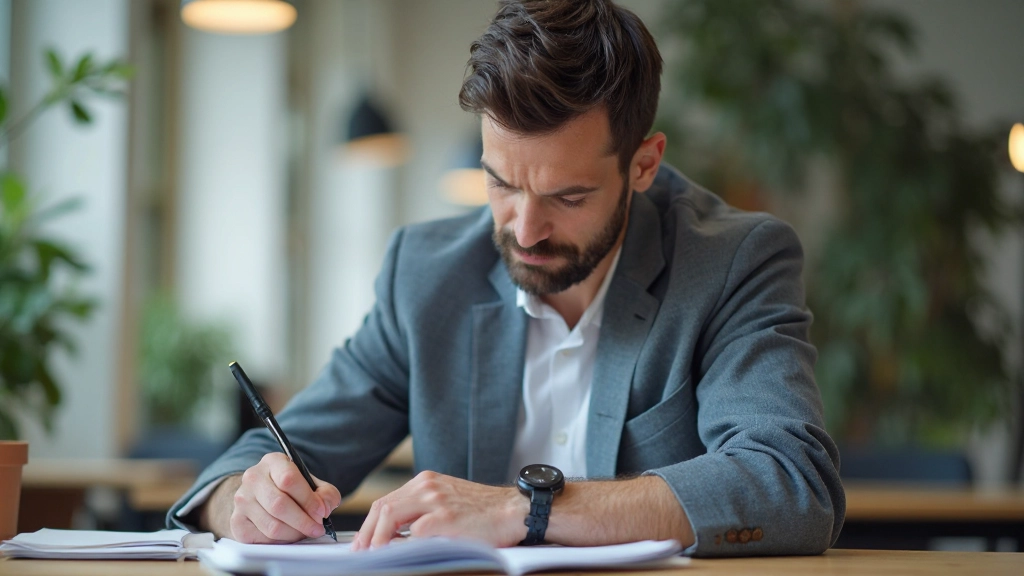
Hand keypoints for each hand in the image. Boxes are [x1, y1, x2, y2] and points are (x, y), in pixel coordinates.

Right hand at [205, 452, 341, 543]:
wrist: (262, 495)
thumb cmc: (291, 489)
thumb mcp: (311, 483)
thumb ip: (325, 493)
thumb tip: (324, 508)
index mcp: (273, 462)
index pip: (289, 479)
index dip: (308, 499)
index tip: (321, 512)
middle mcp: (253, 478)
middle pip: (279, 505)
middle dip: (303, 521)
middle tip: (317, 528)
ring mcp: (242, 500)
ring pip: (272, 525)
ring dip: (294, 533)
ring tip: (304, 531)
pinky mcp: (237, 522)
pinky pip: (263, 539)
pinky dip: (281, 541)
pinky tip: (289, 534)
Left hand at [352, 471, 528, 550]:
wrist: (514, 510)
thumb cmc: (485, 511)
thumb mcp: (449, 500)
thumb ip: (423, 509)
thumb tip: (396, 534)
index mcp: (426, 481)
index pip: (387, 501)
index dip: (369, 524)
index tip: (362, 543)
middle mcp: (427, 486)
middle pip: (382, 507)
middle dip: (366, 533)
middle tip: (360, 553)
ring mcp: (435, 501)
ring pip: (390, 515)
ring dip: (376, 539)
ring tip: (372, 556)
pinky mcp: (445, 518)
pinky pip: (412, 533)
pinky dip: (400, 546)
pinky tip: (398, 557)